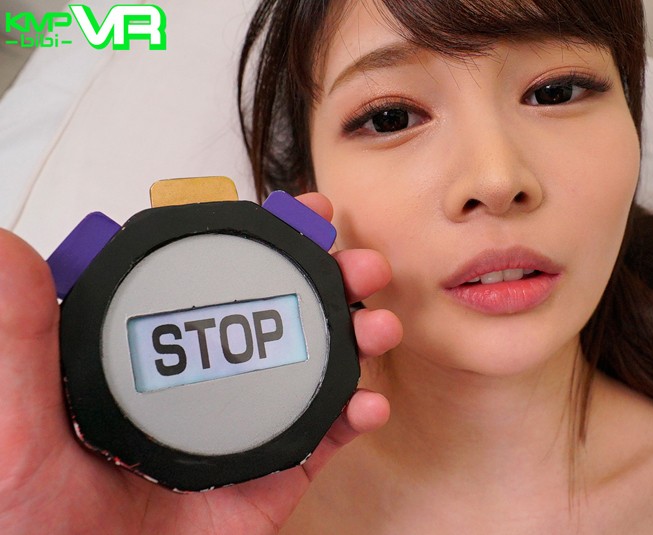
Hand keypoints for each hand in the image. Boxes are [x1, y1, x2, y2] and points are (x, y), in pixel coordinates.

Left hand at [0, 193, 400, 533]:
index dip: (260, 242)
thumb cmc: (40, 523)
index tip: (299, 214)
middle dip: (329, 280)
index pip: (211, 282)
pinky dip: (356, 415)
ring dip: (355, 336)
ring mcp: (245, 428)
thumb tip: (10, 248)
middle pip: (277, 314)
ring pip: (312, 367)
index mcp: (155, 358)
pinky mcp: (272, 475)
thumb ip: (21, 341)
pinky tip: (369, 402)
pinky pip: (324, 440)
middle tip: (356, 263)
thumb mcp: (18, 425)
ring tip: (376, 325)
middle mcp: (207, 384)